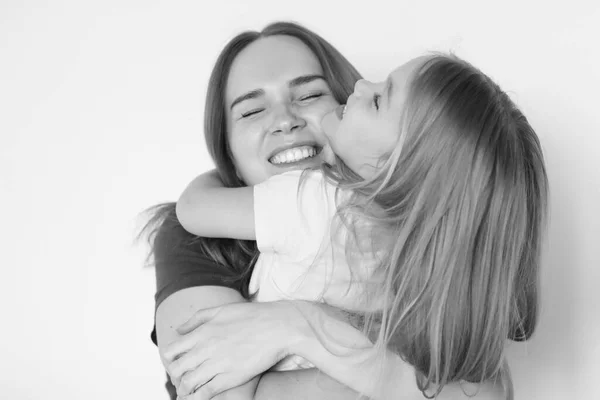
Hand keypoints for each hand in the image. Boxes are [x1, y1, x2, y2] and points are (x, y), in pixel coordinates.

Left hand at [162, 301, 305, 398]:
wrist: (279, 326)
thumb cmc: (252, 316)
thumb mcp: (221, 310)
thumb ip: (197, 319)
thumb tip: (178, 330)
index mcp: (203, 331)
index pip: (171, 351)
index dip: (170, 360)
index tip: (177, 363)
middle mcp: (206, 348)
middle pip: (176, 369)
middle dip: (175, 376)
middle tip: (182, 378)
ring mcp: (218, 364)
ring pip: (188, 384)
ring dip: (184, 389)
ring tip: (188, 390)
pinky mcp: (231, 378)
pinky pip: (205, 393)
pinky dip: (196, 398)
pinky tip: (196, 398)